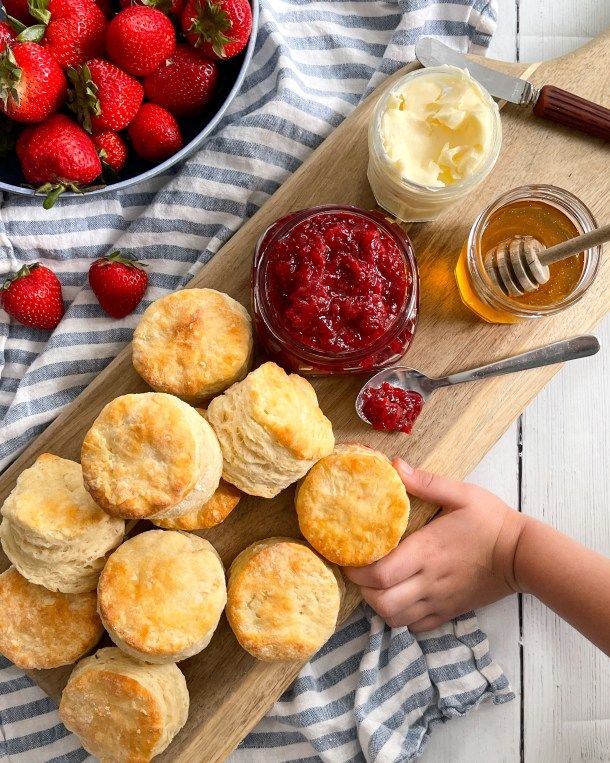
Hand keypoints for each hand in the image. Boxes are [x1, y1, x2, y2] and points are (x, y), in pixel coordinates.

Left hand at [343, 459, 527, 631]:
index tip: (350, 556)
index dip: (357, 570)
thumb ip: (425, 482)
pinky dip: (399, 618)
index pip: (379, 573)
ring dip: (378, 605)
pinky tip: (398, 598)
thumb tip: (395, 466)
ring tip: (376, 585)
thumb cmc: (491, 521)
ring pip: (395, 619)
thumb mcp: (461, 493)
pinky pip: (415, 627)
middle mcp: (429, 581)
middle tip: (359, 571)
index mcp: (426, 552)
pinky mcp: (449, 612)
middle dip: (362, 590)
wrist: (522, 554)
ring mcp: (439, 601)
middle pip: (381, 602)